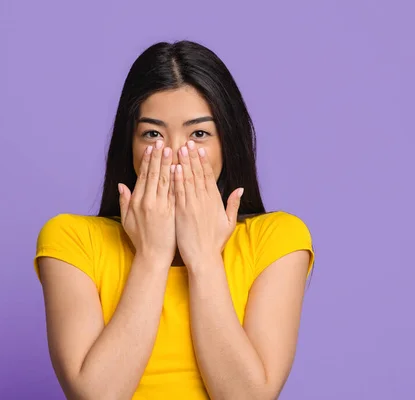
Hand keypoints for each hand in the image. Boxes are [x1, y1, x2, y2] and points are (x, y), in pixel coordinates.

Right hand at [119, 140, 175, 264]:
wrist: (152, 256)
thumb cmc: (141, 239)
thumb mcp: (127, 220)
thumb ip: (124, 201)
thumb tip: (122, 185)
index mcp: (137, 202)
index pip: (143, 176)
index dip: (148, 161)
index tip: (152, 148)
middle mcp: (147, 202)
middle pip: (154, 174)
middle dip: (158, 157)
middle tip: (163, 142)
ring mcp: (159, 207)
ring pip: (164, 180)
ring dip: (168, 163)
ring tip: (172, 149)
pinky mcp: (170, 212)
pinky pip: (174, 192)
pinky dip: (176, 179)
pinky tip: (179, 168)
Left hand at [174, 140, 242, 268]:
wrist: (203, 258)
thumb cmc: (214, 243)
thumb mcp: (229, 223)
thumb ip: (233, 204)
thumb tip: (240, 189)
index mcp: (215, 201)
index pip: (208, 177)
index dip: (204, 162)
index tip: (200, 149)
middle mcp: (204, 201)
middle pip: (197, 174)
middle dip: (192, 157)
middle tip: (188, 142)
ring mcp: (192, 206)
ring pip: (188, 180)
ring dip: (184, 163)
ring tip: (180, 149)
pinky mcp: (182, 213)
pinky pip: (179, 193)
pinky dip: (177, 180)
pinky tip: (174, 168)